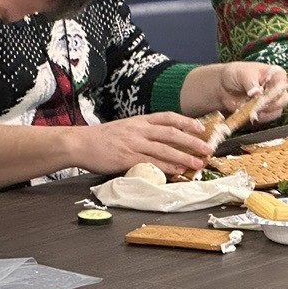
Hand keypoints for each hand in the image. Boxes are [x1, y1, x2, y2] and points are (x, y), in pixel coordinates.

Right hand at [71, 113, 210, 175]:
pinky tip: (178, 170)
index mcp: (139, 120)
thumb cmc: (101, 138)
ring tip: (198, 162)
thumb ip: (141, 132)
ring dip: (184, 156)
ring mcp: (134, 144)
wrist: (80, 143)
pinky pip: (152, 163)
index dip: (186, 121)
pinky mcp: (128, 158)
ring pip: (165, 149)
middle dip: (192, 140)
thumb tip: (160, 141)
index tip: (200, 127)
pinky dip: (167, 166)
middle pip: (171, 133)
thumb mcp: (124, 128)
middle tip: (207, 148)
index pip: (167, 117)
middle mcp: (139, 130)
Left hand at [213, 62, 287, 123]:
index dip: (275, 91)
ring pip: (275, 111)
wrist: (224, 85)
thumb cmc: (236, 74)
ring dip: (261, 112)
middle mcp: (276, 88)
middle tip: (255, 104)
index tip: (263, 94)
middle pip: (282, 100)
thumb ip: (252, 83)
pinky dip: (256, 117)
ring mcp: (271, 101)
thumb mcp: (243, 73)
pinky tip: (247, 112)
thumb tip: (258, 94)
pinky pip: (266, 119)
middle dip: (269, 104)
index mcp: (275, 74)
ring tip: (248, 107)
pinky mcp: (264, 112)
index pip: (282, 83)